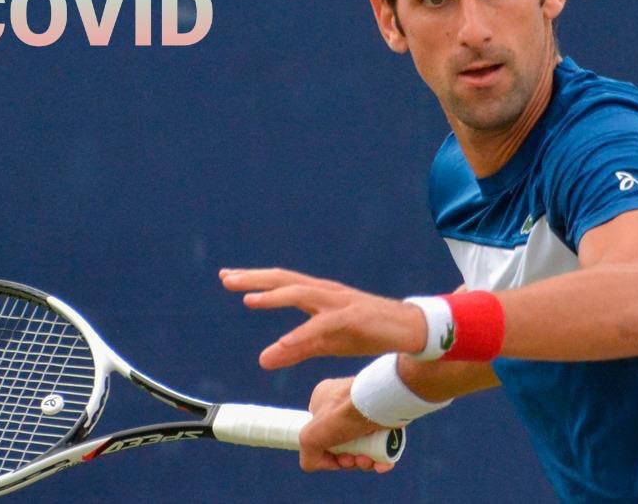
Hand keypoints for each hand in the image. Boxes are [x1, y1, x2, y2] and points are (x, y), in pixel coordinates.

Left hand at [219, 267, 425, 368]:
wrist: (411, 331)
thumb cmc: (367, 332)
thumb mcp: (325, 343)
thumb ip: (294, 350)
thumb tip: (262, 359)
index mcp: (318, 296)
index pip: (281, 282)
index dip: (255, 280)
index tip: (228, 277)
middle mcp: (326, 293)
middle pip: (285, 279)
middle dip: (255, 278)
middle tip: (226, 277)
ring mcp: (340, 302)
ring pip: (301, 293)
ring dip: (274, 296)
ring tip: (248, 299)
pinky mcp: (353, 318)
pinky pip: (323, 324)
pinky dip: (302, 332)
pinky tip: (284, 342)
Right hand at [300, 377, 393, 472]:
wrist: (381, 401)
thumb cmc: (343, 413)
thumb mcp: (310, 437)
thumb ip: (307, 454)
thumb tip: (315, 464)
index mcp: (324, 400)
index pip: (320, 432)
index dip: (326, 452)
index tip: (335, 459)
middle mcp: (345, 403)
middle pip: (344, 443)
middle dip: (348, 459)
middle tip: (352, 461)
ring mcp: (367, 411)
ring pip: (363, 445)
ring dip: (364, 462)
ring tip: (368, 461)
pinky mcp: (386, 418)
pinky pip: (382, 443)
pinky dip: (381, 458)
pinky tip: (382, 464)